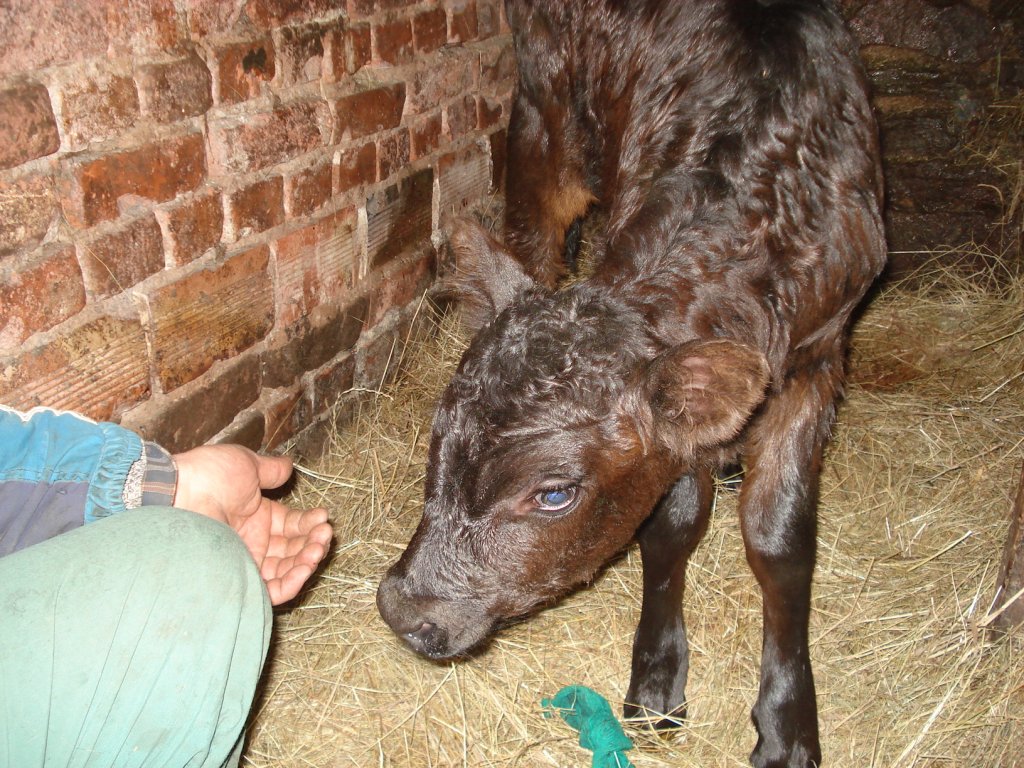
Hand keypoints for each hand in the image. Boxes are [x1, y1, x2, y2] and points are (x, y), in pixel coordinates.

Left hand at [171, 445, 332, 605]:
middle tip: (324, 536)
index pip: (294, 525)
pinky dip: (291, 582)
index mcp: (258, 515)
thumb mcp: (246, 466)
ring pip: (286, 570)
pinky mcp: (238, 578)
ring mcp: (246, 560)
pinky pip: (271, 589)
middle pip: (294, 550)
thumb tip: (289, 467)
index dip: (311, 523)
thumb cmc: (208, 477)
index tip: (323, 517)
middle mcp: (254, 541)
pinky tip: (305, 568)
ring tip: (317, 550)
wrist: (176, 495)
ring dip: (307, 562)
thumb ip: (270, 471)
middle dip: (314, 543)